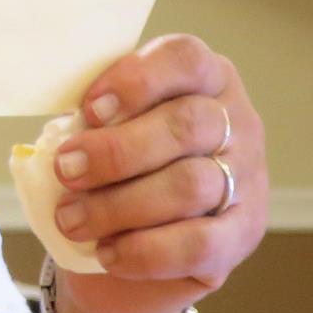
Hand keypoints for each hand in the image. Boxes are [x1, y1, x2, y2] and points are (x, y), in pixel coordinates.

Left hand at [49, 34, 266, 312]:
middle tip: (66, 170)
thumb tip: (66, 133)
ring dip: (119, 205)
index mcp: (203, 79)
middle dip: (116, 151)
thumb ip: (93, 121)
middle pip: (187, 125)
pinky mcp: (243, 235)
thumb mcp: (101, 130)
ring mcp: (247, 179)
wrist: (131, 240)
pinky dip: (145, 250)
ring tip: (71, 219)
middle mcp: (236, 123)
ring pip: (190, 185)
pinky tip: (108, 252)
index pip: (186, 60)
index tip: (88, 110)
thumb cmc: (112, 166)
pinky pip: (199, 243)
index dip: (136, 81)